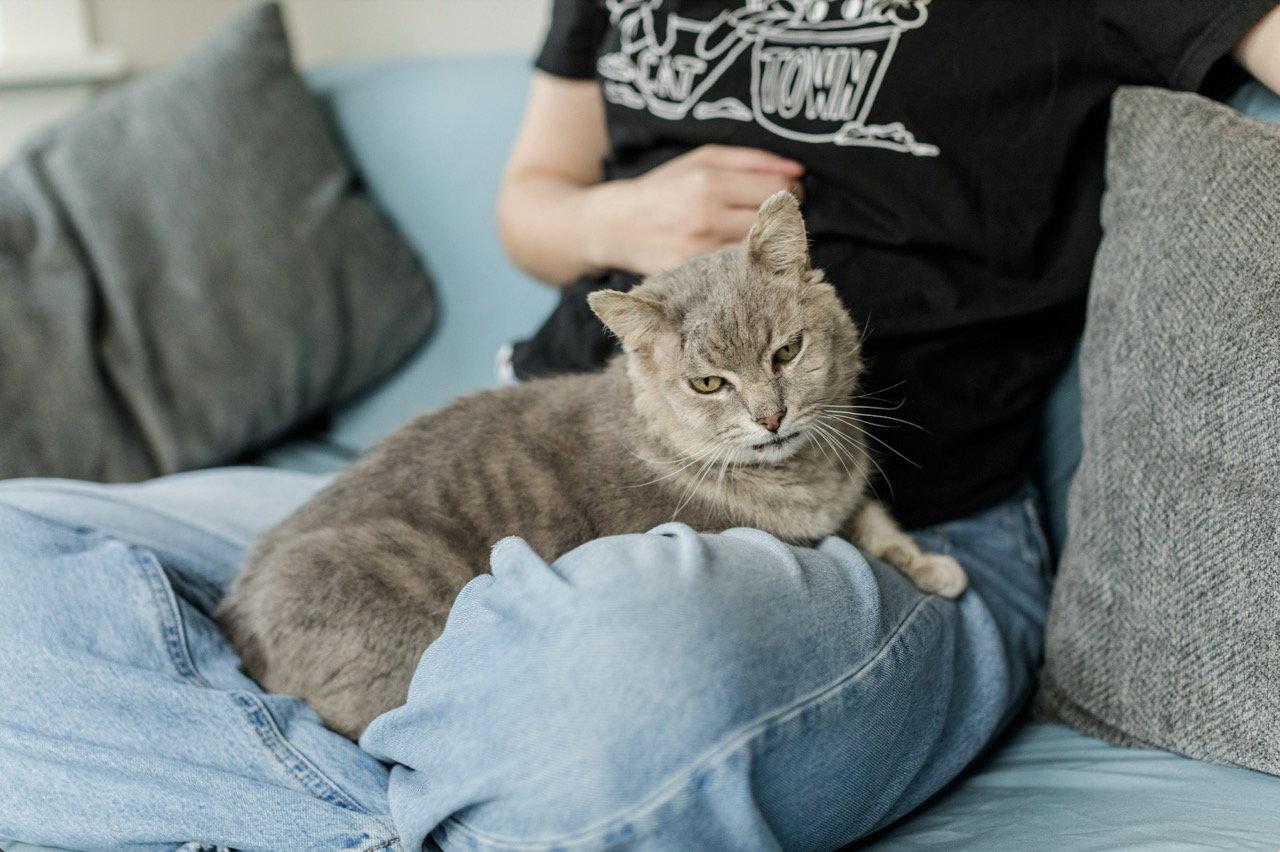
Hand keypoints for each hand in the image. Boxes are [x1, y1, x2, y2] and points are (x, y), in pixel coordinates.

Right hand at [587, 145, 804, 275]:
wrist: (615, 225)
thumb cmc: (664, 187)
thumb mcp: (702, 159)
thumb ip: (752, 159)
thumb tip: (800, 169)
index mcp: (708, 183)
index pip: (778, 187)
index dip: (794, 188)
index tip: (791, 190)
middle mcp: (706, 218)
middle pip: (774, 219)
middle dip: (785, 213)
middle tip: (776, 212)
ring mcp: (700, 252)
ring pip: (762, 247)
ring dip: (771, 240)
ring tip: (760, 232)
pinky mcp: (694, 276)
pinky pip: (741, 269)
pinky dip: (750, 261)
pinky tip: (743, 253)